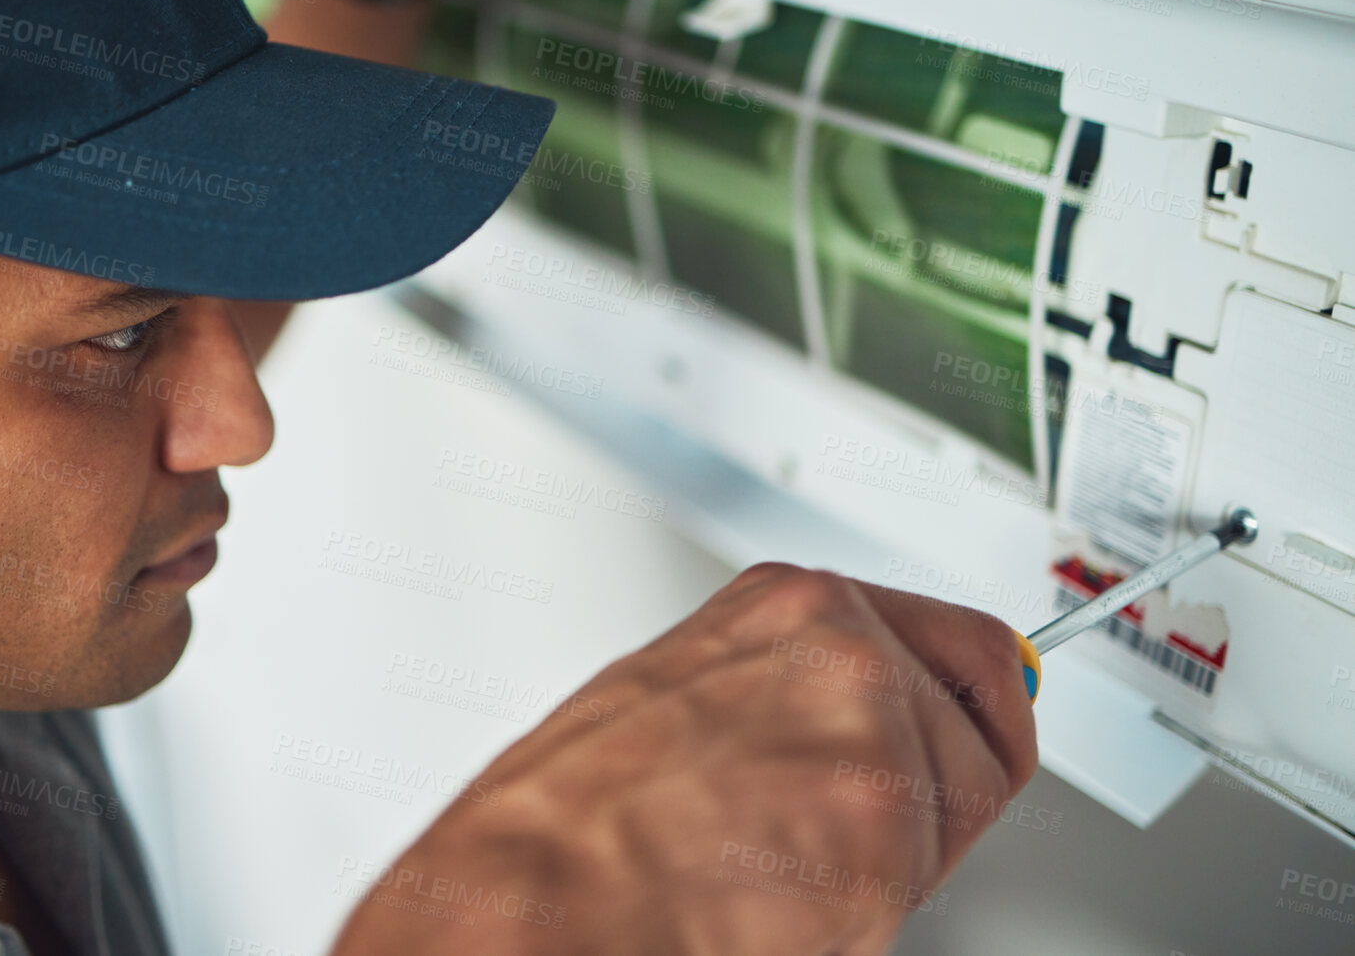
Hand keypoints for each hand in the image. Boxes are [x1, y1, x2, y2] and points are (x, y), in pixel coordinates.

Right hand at [330, 564, 1036, 954]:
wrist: (531, 896)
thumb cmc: (574, 814)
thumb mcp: (694, 694)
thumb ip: (799, 683)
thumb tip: (883, 712)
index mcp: (792, 602)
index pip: (966, 645)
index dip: (967, 714)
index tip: (982, 731)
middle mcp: (840, 644)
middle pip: (984, 728)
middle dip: (935, 793)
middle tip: (844, 836)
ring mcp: (865, 731)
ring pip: (959, 814)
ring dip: (892, 860)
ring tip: (777, 865)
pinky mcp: (876, 827)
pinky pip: (919, 889)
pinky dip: (865, 912)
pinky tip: (778, 898)